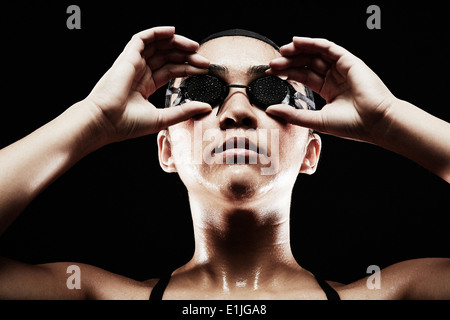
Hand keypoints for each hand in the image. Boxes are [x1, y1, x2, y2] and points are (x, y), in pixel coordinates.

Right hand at [86, 26, 210, 142]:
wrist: (105, 122)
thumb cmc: (126, 124)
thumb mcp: (163, 118)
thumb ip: (184, 111)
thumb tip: (206, 107)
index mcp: (146, 86)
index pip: (171, 71)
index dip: (188, 68)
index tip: (204, 70)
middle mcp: (140, 73)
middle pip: (168, 57)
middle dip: (187, 56)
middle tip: (204, 61)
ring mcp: (134, 64)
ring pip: (158, 46)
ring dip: (177, 44)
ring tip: (194, 46)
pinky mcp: (127, 57)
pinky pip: (143, 38)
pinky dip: (158, 33)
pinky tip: (173, 32)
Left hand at [266, 37, 395, 142]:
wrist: (374, 122)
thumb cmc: (350, 125)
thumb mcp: (314, 119)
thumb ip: (292, 114)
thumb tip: (270, 110)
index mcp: (328, 90)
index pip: (303, 76)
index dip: (286, 73)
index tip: (270, 73)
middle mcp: (334, 77)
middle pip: (307, 64)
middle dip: (288, 62)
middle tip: (272, 64)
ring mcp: (342, 68)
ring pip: (315, 54)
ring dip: (298, 51)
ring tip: (281, 51)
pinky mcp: (349, 61)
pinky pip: (328, 47)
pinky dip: (312, 43)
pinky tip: (297, 42)